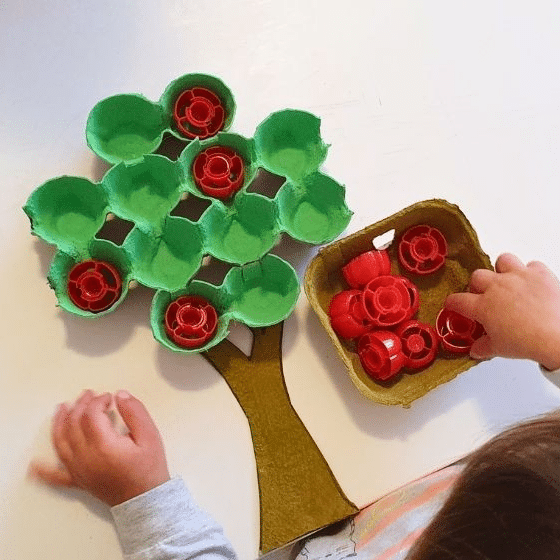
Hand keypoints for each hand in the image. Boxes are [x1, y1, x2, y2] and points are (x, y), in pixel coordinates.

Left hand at [29, 390, 169, 506]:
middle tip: (88, 395)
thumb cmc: (149, 469)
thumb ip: (135, 412)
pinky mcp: (79, 481)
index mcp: (104, 446)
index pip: (91, 414)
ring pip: (61, 443)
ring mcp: (79, 470)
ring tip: (62, 409)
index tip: (109, 397)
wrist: (146, 500)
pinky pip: (55, 476)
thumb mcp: (150, 436)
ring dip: (59, 423)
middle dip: (80, 405)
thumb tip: (121, 395)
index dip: (98, 400)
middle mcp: (87, 458)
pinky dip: (43, 470)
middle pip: (74, 424)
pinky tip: (34, 466)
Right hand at [445, 253, 559, 370]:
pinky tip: (532, 284)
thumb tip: (476, 350)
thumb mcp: (499, 349)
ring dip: (502, 269)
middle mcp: (497, 287)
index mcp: (483, 306)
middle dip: (477, 285)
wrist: (557, 335)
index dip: (452, 303)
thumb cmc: (527, 342)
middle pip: (476, 276)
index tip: (453, 305)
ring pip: (503, 260)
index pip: (457, 300)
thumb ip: (483, 347)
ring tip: (507, 281)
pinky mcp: (539, 273)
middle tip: (484, 296)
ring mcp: (518, 277)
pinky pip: (532, 265)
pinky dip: (531, 273)